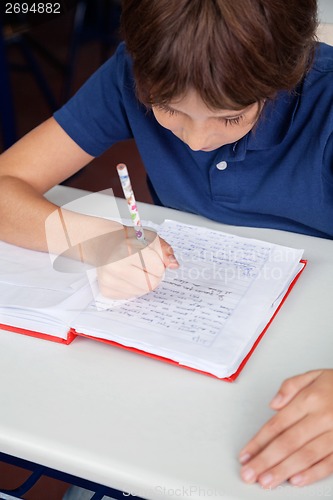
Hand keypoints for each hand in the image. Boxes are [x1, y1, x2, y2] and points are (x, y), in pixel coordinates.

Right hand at [96, 226, 178, 298]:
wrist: (103, 243)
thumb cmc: (128, 240)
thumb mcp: (149, 237)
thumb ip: (165, 250)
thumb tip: (174, 265)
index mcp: (128, 250)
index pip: (158, 269)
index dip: (158, 264)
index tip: (151, 258)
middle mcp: (115, 266)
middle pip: (151, 284)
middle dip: (153, 276)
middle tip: (145, 266)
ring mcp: (108, 280)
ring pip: (141, 292)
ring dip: (143, 283)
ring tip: (134, 270)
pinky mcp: (106, 290)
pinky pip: (130, 296)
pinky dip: (132, 288)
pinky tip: (125, 276)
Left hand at [239, 369, 332, 488]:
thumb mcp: (314, 375)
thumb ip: (290, 386)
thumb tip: (273, 404)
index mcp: (309, 399)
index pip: (278, 424)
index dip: (259, 441)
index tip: (245, 454)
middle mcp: (321, 417)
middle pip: (288, 442)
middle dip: (266, 460)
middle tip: (249, 473)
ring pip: (305, 455)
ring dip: (283, 470)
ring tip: (266, 481)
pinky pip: (329, 463)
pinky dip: (312, 473)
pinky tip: (296, 480)